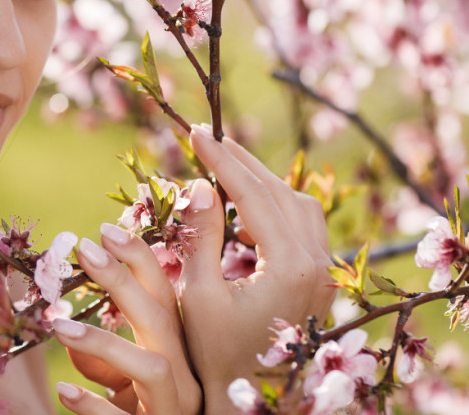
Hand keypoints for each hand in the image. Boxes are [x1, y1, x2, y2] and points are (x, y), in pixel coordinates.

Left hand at [53, 226, 201, 414]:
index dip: (139, 259)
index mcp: (180, 352)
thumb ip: (107, 357)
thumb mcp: (125, 385)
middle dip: (123, 281)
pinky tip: (63, 391)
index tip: (103, 229)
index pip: (166, 295)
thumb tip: (69, 327)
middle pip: (161, 320)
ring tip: (57, 327)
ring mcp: (173, 410)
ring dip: (104, 343)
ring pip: (152, 368)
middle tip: (84, 249)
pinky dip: (94, 406)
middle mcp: (185, 377)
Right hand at [179, 124, 334, 413]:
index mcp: (289, 267)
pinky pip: (305, 226)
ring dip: (262, 182)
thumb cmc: (217, 355)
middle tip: (208, 138)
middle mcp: (317, 265)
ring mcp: (324, 274)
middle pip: (281, 192)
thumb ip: (202, 236)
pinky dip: (276, 206)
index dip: (222, 160)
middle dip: (243, 162)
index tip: (196, 133)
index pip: (254, 195)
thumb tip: (200, 184)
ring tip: (224, 167)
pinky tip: (247, 210)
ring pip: (299, 205)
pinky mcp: (319, 281)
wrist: (248, 403)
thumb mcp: (200, 295)